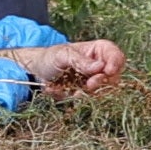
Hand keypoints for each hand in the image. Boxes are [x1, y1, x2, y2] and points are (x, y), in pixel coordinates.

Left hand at [2, 38, 124, 96]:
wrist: (34, 72)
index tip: (109, 71)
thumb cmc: (49, 58)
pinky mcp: (86, 93)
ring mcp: (94, 80)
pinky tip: (71, 92)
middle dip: (103, 81)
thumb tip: (100, 67)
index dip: (116, 63)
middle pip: (114, 76)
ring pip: (105, 90)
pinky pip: (91, 98)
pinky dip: (81, 97)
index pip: (115, 55)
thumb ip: (81, 61)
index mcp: (97, 51)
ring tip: (78, 89)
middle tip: (90, 84)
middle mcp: (100, 66)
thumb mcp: (62, 55)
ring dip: (92, 92)